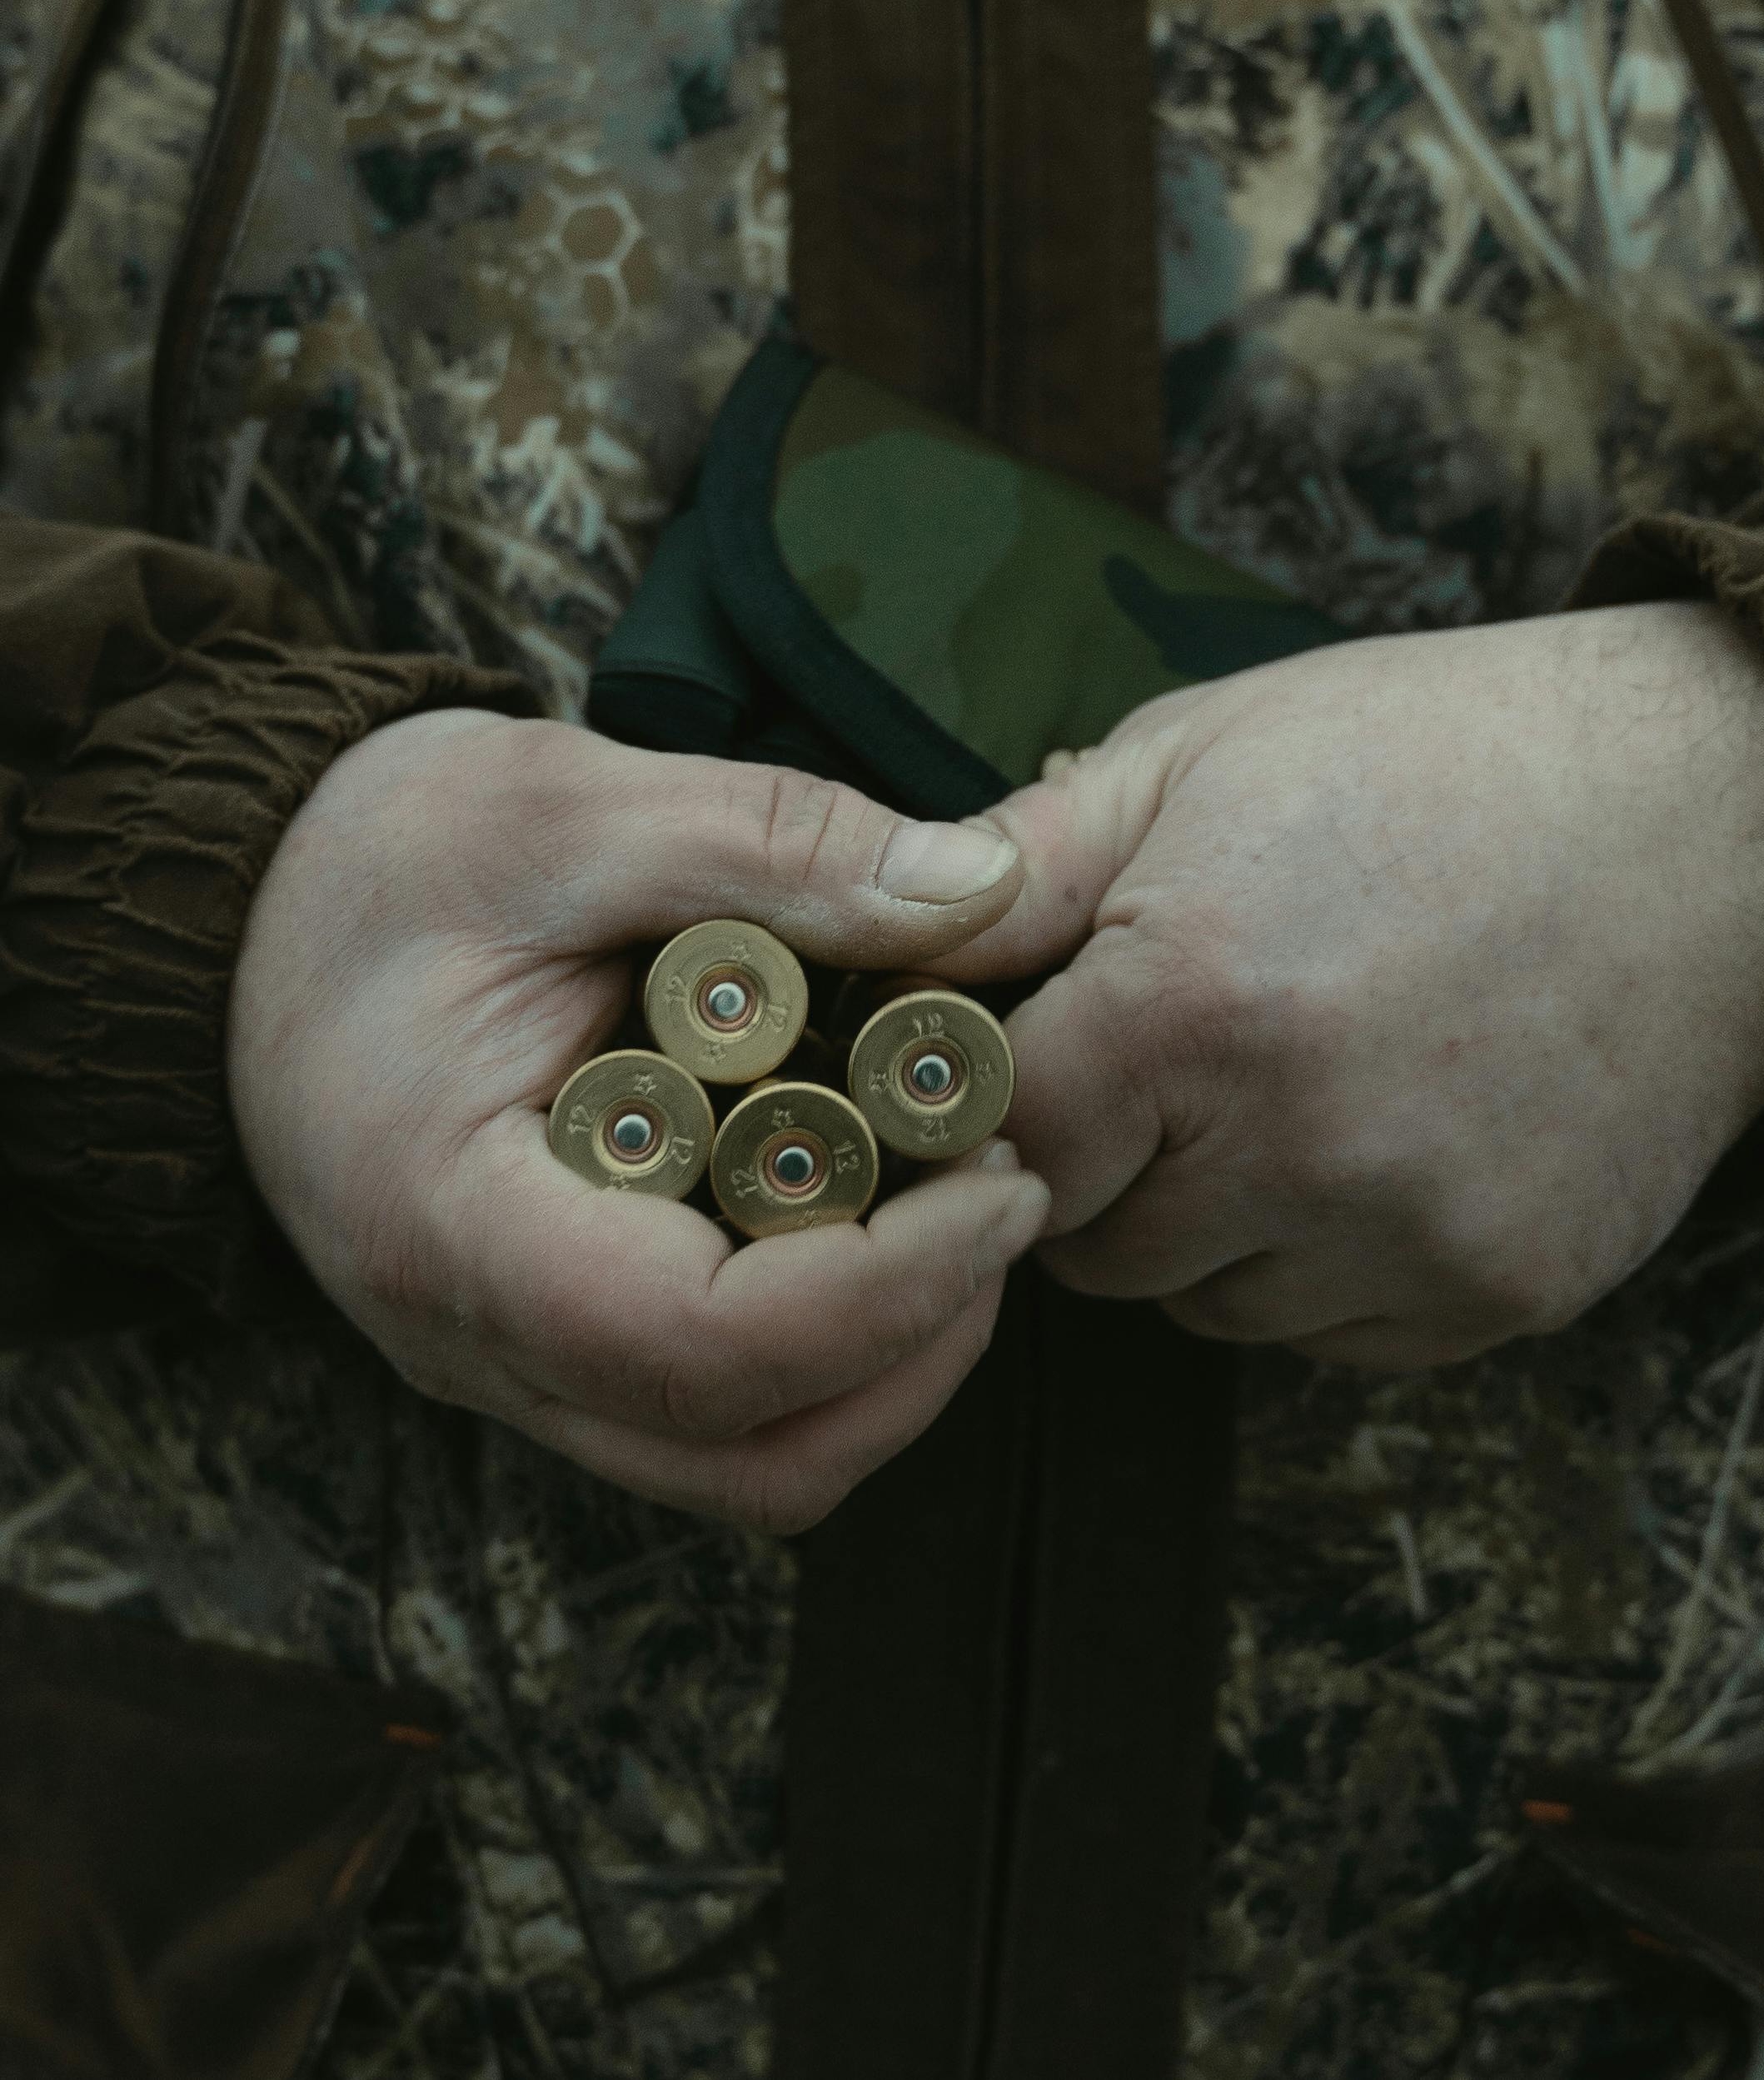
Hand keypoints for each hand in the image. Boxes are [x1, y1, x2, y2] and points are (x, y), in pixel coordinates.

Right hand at [228, 712, 1047, 1527]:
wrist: (252, 906)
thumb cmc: (382, 852)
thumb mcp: (568, 801)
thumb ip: (774, 842)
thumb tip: (985, 895)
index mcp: (448, 1221)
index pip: (699, 1349)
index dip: (889, 1290)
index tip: (1007, 1179)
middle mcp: (469, 1342)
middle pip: (747, 1456)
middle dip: (919, 1344)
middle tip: (1008, 1182)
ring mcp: (510, 1362)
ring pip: (743, 1465)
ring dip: (887, 1365)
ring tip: (958, 1198)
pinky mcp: (554, 1342)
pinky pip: (715, 1412)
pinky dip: (829, 1344)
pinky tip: (876, 1201)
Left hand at [937, 603, 1763, 1368]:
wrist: (1711, 818)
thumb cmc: (1439, 757)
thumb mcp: (1202, 751)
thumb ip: (1022, 862)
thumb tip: (885, 937)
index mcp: (1194, 1007)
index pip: (995, 1134)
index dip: (991, 1087)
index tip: (1024, 1046)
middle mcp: (1295, 1152)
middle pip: (1087, 1243)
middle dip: (1098, 1157)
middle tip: (1169, 1046)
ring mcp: (1407, 1241)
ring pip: (1204, 1302)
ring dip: (1207, 1220)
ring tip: (1287, 1075)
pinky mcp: (1497, 1296)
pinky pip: (1331, 1330)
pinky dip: (1322, 1258)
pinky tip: (1378, 1131)